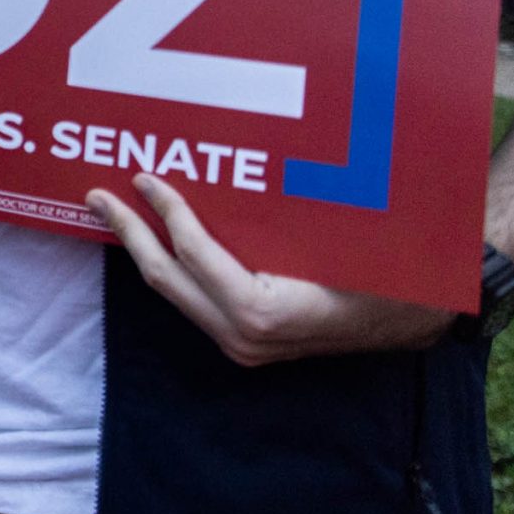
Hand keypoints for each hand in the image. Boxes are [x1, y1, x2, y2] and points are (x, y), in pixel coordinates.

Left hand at [88, 173, 452, 364]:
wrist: (417, 318)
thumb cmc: (380, 271)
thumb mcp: (331, 240)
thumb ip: (276, 219)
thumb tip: (232, 168)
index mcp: (260, 312)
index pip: (193, 254)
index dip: (165, 212)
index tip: (144, 177)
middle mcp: (242, 336)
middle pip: (165, 278)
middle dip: (128, 233)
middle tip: (96, 195)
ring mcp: (240, 344)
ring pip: (174, 291)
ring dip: (143, 248)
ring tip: (115, 210)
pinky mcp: (243, 342)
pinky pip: (195, 297)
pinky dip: (172, 264)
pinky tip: (156, 236)